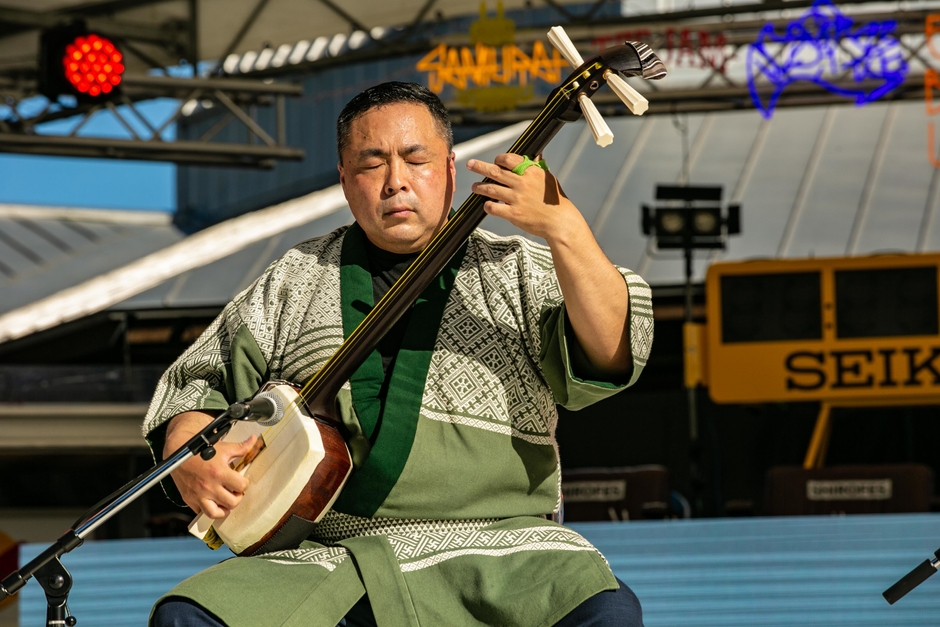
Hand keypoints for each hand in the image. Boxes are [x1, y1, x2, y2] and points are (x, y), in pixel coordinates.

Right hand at [163, 411, 255, 518]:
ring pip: (216, 513)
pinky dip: (208, 510)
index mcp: (220, 473)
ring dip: (223, 509)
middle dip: (237, 497)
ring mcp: (198, 494)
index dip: (244, 484)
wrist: (178, 452)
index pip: (241, 486)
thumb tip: (253, 440)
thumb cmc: (200, 450)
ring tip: (225, 501)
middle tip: (234, 491)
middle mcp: (209, 486)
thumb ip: (241, 448)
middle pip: (232, 502)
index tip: (241, 481)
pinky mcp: (189, 499)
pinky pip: (201, 512)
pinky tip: (212, 502)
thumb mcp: (223, 448)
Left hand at [466, 154, 583, 243]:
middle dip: (480, 167)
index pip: (508, 159)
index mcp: (531, 172)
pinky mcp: (514, 214)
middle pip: (495, 172)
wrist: (560, 221)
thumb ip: (537, 167)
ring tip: (474, 187)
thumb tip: (535, 154)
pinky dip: (487, 205)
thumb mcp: (548, 179)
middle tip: (470, 164)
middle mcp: (522, 183)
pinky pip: (493, 207)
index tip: (495, 162)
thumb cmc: (555, 200)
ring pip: (490, 189)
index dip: (499, 160)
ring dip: (479, 187)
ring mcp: (517, 199)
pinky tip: (486, 205)